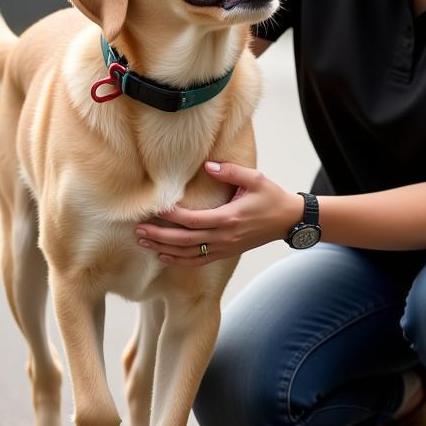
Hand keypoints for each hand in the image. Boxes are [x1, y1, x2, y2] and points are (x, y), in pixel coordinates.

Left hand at [135, 161, 303, 266]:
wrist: (287, 220)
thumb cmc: (271, 197)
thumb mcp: (254, 179)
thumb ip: (230, 171)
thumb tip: (208, 164)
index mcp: (229, 218)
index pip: (193, 220)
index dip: (171, 216)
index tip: (155, 210)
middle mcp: (224, 236)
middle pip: (184, 240)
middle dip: (159, 235)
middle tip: (138, 230)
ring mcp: (224, 247)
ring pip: (188, 254)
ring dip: (163, 249)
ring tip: (143, 242)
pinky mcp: (225, 252)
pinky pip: (198, 261)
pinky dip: (178, 260)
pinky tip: (163, 256)